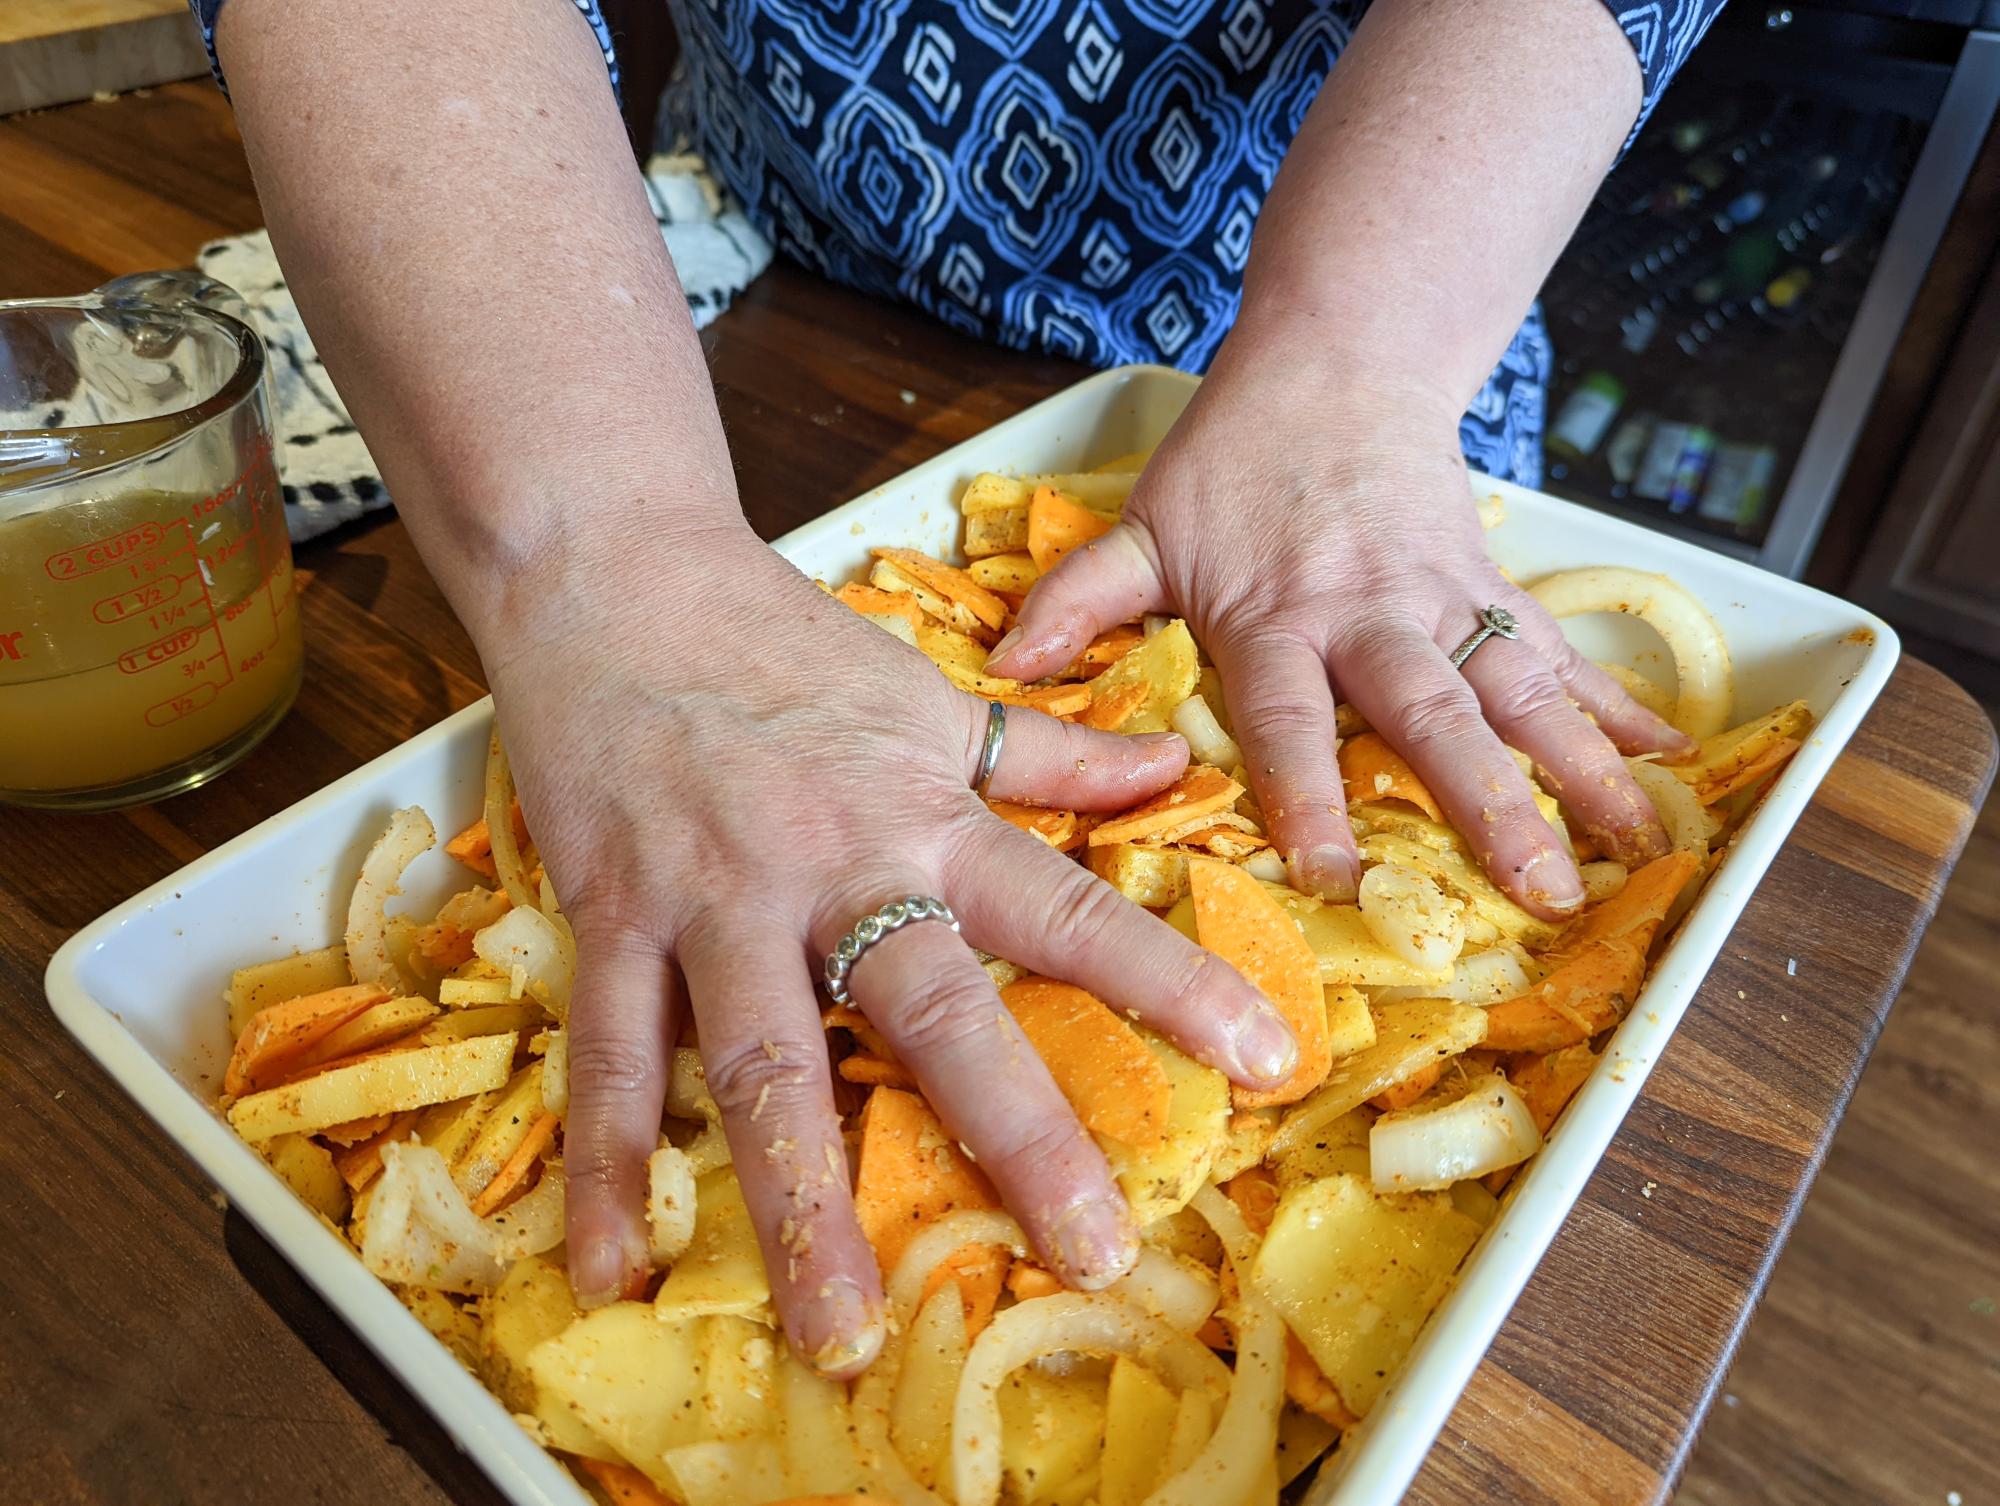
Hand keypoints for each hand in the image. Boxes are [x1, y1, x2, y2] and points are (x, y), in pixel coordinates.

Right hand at [486, 525, 1298, 1374]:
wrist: (613, 573)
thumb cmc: (779, 636)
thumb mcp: (929, 691)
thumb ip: (1050, 749)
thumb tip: (1174, 773)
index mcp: (926, 809)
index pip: (1070, 906)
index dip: (1172, 983)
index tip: (1264, 1061)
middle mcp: (833, 864)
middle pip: (934, 1012)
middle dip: (1019, 1132)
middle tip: (1090, 1252)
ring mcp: (717, 899)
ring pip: (767, 1064)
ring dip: (803, 1205)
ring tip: (840, 1329)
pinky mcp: (613, 916)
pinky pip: (612, 1053)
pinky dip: (607, 1161)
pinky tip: (612, 1260)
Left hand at [988, 343, 1692, 918]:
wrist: (1338, 356)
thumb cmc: (1232, 461)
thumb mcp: (1143, 525)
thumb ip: (1079, 602)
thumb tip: (1002, 674)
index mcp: (1276, 617)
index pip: (1292, 719)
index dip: (1310, 795)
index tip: (1333, 874)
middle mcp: (1371, 617)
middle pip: (1435, 716)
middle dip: (1490, 804)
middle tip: (1538, 891)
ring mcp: (1446, 601)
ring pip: (1521, 691)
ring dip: (1581, 769)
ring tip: (1635, 844)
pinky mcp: (1493, 585)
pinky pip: (1560, 653)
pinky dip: (1619, 706)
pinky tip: (1673, 763)